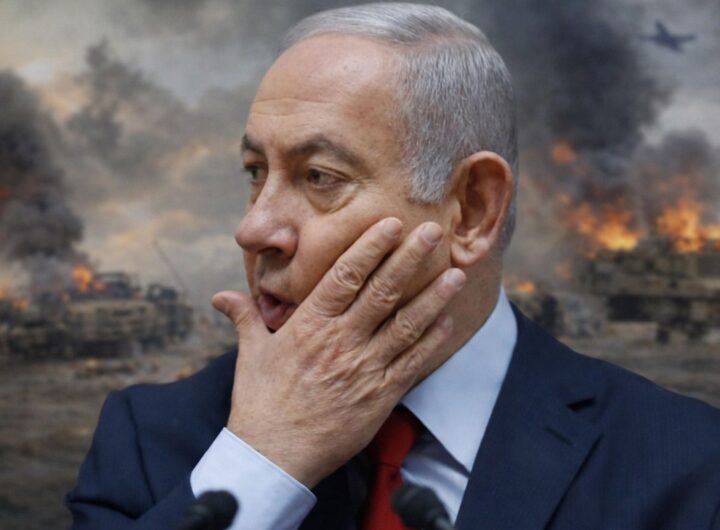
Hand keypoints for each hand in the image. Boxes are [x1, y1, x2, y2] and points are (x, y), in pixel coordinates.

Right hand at [212, 218, 465, 486]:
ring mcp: (364, 368)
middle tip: (434, 232)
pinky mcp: (380, 395)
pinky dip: (431, 342)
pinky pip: (411, 363)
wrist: (273, 455)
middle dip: (410, 258)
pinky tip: (447, 322)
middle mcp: (341, 341)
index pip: (345, 276)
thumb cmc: (260, 402)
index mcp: (310, 325)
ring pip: (405, 324)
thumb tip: (220, 295)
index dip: (371, 247)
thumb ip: (244, 318)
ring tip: (456, 274)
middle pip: (382, 291)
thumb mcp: (250, 354)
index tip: (392, 224)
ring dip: (433, 297)